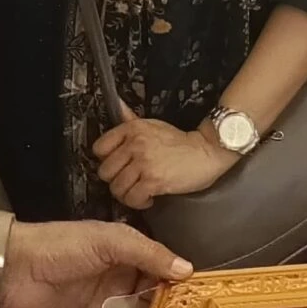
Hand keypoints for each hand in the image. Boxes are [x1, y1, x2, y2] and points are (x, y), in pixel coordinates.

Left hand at [0, 219, 189, 307]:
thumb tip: (187, 270)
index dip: (180, 280)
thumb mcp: (108, 241)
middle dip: (172, 307)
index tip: (204, 296)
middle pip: (155, 294)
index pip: (162, 267)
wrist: (15, 271)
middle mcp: (122, 278)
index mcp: (127, 252)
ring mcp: (108, 303)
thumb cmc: (63, 246)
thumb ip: (147, 254)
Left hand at [93, 116, 235, 209]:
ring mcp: (144, 163)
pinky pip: (132, 198)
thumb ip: (131, 119)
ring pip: (116, 188)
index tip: (118, 165)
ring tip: (139, 191)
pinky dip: (139, 203)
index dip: (106, 160)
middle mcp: (135, 144)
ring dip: (127, 194)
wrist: (207, 152)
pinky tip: (149, 197)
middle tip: (129, 181)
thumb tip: (116, 105)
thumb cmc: (181, 142)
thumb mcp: (153, 125)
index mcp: (132, 129)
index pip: (99, 148)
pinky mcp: (154, 180)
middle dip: (116, 180)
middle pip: (105, 172)